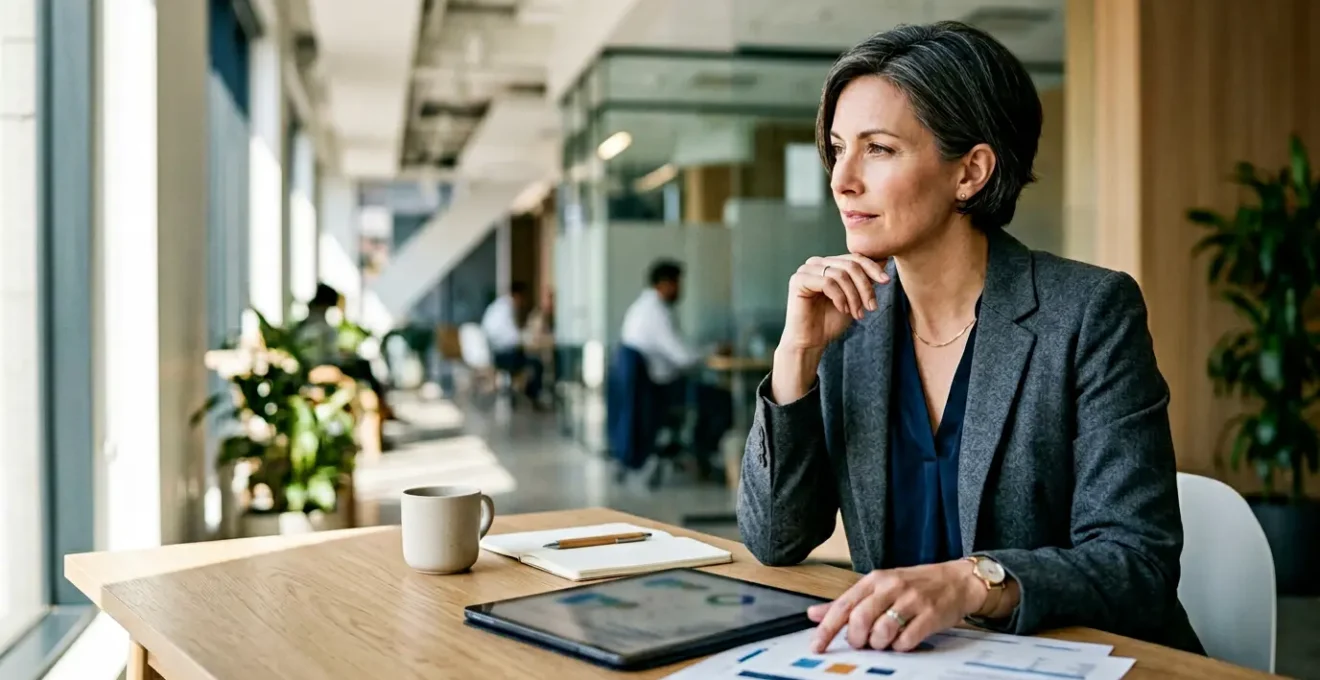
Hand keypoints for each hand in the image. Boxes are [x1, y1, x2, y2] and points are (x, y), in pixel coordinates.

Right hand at [781, 255, 889, 352]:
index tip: (886, 281)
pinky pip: (827, 283)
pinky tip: (843, 310)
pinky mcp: (798, 281)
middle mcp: (816, 263)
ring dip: (854, 296)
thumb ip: (864, 279)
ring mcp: (806, 270)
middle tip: (872, 307)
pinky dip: (840, 298)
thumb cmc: (831, 321)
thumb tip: (884, 258)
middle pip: (850, 265)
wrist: (811, 342)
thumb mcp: (855, 297)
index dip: (873, 268)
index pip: (855, 257)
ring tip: (858, 314)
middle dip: (865, 287)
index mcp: (828, 263)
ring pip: (840, 274)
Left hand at [805, 561, 984, 652]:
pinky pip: (906, 640)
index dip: (826, 629)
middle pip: (860, 619)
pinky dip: (900, 647)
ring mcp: (912, 600)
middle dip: (857, 639)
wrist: (956, 580)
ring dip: (879, 644)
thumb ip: (847, 602)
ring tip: (885, 640)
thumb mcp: (879, 587)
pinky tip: (903, 640)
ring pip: (882, 631)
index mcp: (874, 580)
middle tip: (863, 642)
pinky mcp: (930, 615)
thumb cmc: (915, 585)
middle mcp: (891, 587)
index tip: (817, 646)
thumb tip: (814, 614)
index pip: (842, 605)